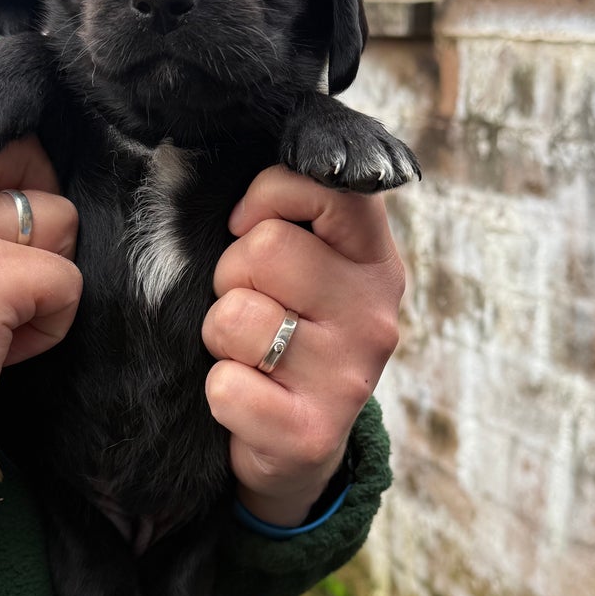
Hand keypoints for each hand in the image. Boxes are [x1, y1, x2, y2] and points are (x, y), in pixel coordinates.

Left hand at [202, 167, 405, 526]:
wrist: (298, 446)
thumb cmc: (290, 331)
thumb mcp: (309, 264)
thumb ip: (293, 209)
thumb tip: (239, 149)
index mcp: (375, 260)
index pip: (325, 186)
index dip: (267, 198)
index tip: (252, 228)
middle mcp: (374, 313)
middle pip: (264, 250)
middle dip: (232, 274)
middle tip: (251, 304)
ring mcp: (348, 376)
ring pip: (235, 316)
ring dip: (219, 335)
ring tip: (248, 352)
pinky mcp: (311, 433)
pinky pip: (226, 387)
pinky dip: (219, 393)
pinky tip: (249, 400)